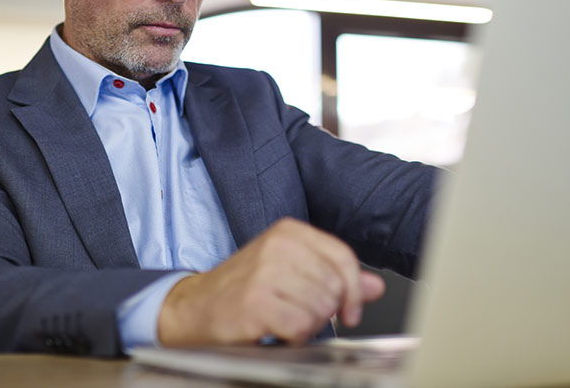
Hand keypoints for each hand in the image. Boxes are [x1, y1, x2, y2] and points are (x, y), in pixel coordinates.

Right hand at [156, 217, 384, 345]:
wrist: (193, 308)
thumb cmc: (243, 290)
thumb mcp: (291, 273)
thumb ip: (335, 278)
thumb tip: (377, 286)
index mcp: (289, 231)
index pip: (343, 257)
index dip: (354, 290)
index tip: (350, 311)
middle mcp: (278, 245)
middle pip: (335, 287)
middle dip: (324, 312)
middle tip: (297, 314)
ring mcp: (266, 272)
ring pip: (320, 308)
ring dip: (306, 326)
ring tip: (282, 320)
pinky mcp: (256, 302)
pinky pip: (300, 327)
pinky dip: (293, 338)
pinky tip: (275, 331)